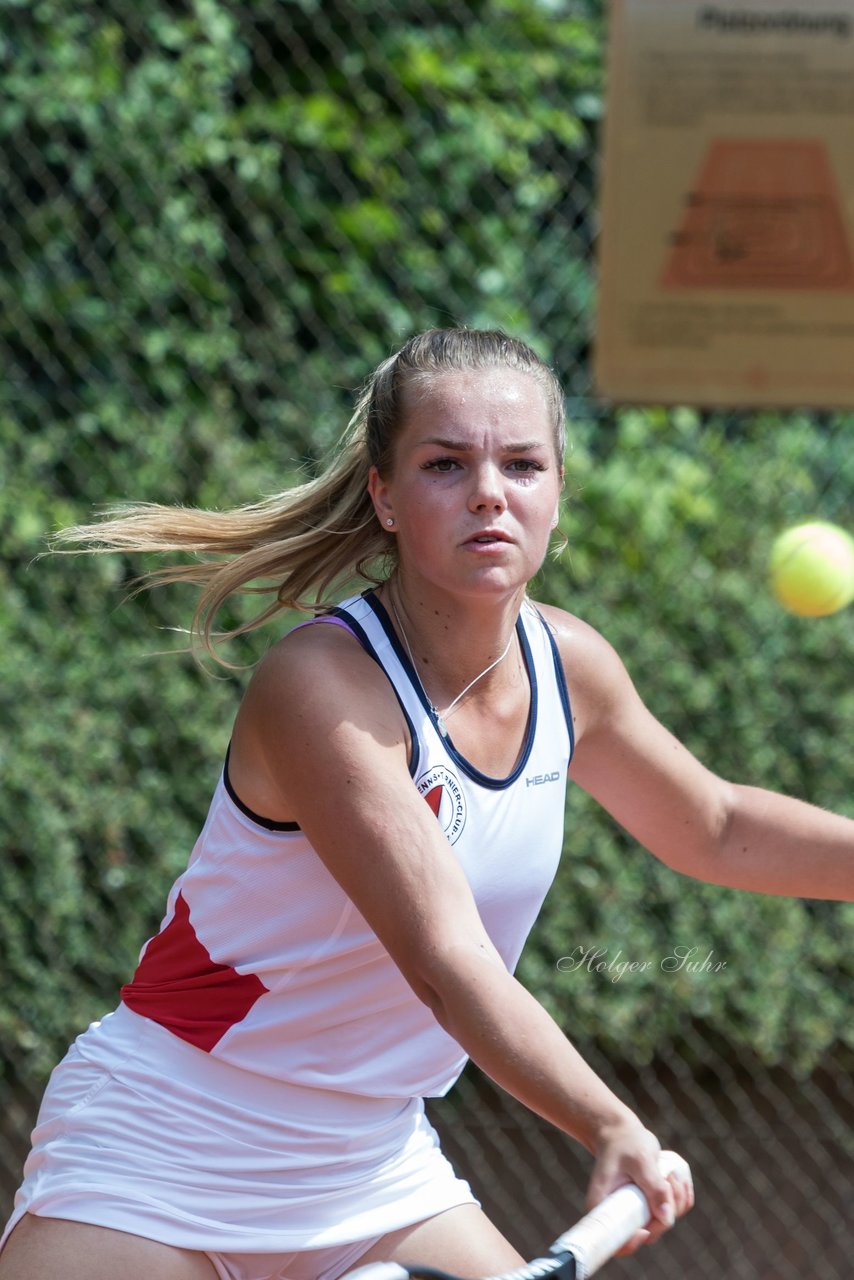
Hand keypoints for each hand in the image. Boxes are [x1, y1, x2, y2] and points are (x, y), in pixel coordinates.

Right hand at [586, 1118, 693, 1254]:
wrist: (624, 1133)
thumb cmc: (626, 1143)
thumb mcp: (639, 1160)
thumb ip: (653, 1186)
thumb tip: (667, 1217)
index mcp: (604, 1206)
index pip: (617, 1241)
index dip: (633, 1242)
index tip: (646, 1227)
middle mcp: (621, 1214)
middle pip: (649, 1232)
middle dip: (666, 1211)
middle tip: (667, 1179)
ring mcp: (638, 1211)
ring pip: (665, 1222)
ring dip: (676, 1200)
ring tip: (669, 1173)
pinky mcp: (652, 1204)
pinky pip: (674, 1212)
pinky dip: (682, 1198)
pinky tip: (678, 1178)